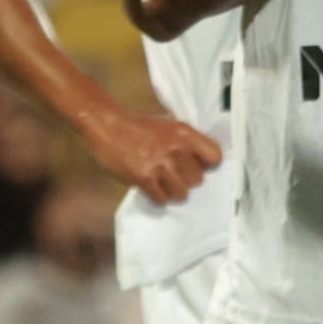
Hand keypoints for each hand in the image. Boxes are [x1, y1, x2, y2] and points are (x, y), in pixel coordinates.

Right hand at [80, 101, 223, 203]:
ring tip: (164, 185)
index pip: (215, 156)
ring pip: (182, 193)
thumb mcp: (168, 125)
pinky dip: (157, 197)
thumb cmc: (138, 125)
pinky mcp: (144, 177)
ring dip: (173, 192)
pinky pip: (161, 199)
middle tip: (175, 177)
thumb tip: (202, 161)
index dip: (208, 165)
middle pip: (198, 180)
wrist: (107, 125)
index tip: (199, 167)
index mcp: (185, 133)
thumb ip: (185, 141)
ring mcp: (160, 164)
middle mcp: (176, 149)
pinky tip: (151, 188)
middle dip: (187, 180)